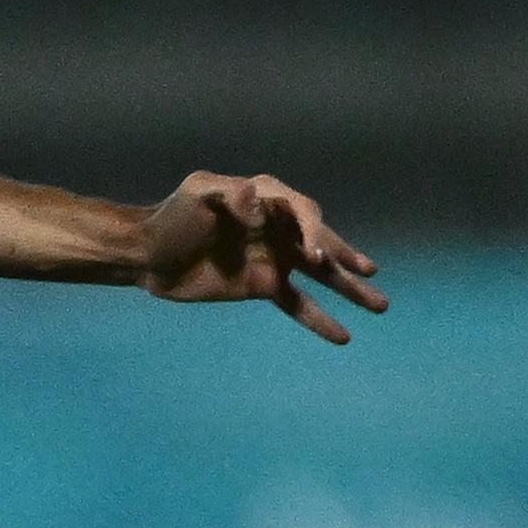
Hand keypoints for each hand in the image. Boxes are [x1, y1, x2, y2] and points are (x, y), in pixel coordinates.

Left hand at [138, 172, 388, 343]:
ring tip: (380, 306)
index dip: (314, 232)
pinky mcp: (265, 286)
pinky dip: (320, 319)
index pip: (303, 212)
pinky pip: (299, 303)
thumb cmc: (171, 217)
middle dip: (347, 257)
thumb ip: (229, 193)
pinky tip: (343, 335)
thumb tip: (260, 205)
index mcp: (267, 198)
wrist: (148, 254)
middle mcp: (279, 227)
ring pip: (321, 275)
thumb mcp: (196, 193)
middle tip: (369, 272)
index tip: (316, 255)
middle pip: (322, 242)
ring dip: (349, 289)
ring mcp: (275, 258)